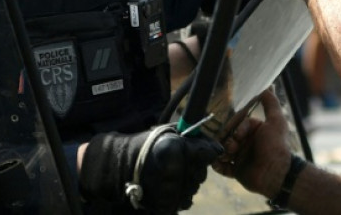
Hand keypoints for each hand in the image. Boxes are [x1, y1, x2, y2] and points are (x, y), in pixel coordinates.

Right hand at [80, 127, 222, 213]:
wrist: (120, 166)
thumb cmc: (147, 146)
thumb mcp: (170, 133)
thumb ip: (196, 140)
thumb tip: (220, 150)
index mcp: (175, 150)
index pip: (208, 154)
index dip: (203, 152)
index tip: (194, 150)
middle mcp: (174, 172)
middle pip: (201, 174)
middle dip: (194, 169)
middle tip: (177, 163)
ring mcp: (169, 192)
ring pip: (193, 190)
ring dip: (186, 184)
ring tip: (169, 176)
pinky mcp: (164, 206)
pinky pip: (183, 203)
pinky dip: (178, 196)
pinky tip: (166, 187)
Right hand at [212, 90, 292, 198]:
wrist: (277, 174)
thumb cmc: (277, 146)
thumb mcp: (276, 120)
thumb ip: (271, 103)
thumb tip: (268, 85)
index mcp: (254, 131)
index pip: (238, 125)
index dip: (236, 129)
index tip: (237, 135)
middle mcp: (246, 143)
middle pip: (228, 136)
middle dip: (226, 140)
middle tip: (231, 147)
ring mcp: (240, 157)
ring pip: (222, 150)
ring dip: (221, 152)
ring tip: (226, 156)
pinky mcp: (236, 171)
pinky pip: (221, 166)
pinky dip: (218, 165)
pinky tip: (218, 163)